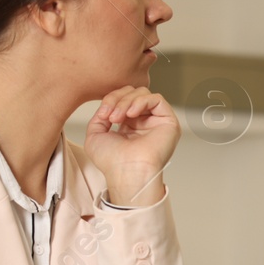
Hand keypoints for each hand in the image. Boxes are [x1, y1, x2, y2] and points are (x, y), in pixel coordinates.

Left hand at [83, 85, 179, 205]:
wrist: (126, 172)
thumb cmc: (112, 161)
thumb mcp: (95, 134)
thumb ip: (100, 116)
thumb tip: (107, 106)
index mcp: (129, 125)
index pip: (122, 98)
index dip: (110, 100)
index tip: (102, 115)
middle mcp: (144, 122)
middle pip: (132, 92)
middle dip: (117, 100)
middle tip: (110, 117)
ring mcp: (156, 122)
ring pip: (143, 93)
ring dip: (126, 101)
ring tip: (118, 118)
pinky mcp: (168, 122)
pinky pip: (157, 99)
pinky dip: (141, 102)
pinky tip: (131, 114)